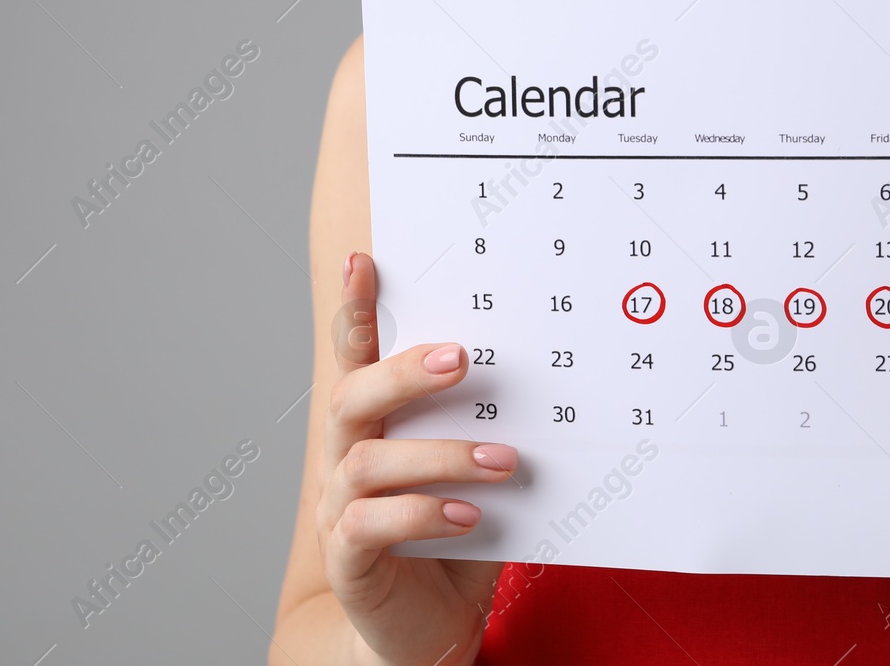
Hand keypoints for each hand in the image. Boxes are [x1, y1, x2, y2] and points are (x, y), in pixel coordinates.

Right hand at [316, 252, 510, 664]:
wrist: (430, 631)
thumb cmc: (456, 542)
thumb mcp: (480, 479)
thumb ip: (493, 432)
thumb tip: (550, 381)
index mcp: (375, 428)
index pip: (355, 358)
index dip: (354, 310)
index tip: (364, 261)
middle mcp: (345, 460)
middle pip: (351, 396)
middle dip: (403, 372)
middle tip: (460, 358)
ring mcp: (339, 509)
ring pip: (367, 460)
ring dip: (441, 455)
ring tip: (502, 462)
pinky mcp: (349, 557)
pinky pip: (370, 524)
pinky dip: (424, 513)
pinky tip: (470, 517)